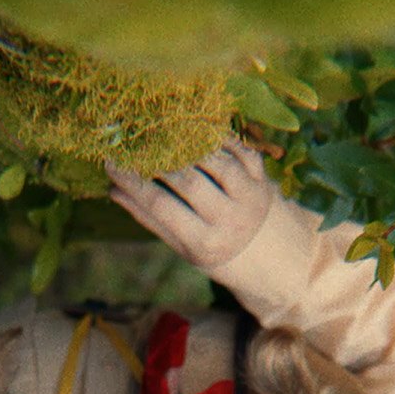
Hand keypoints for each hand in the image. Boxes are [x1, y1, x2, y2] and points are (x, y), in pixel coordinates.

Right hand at [107, 140, 276, 269]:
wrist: (283, 262)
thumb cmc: (225, 256)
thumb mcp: (188, 249)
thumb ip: (153, 220)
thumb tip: (113, 192)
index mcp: (206, 244)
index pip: (162, 207)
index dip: (133, 183)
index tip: (111, 163)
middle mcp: (231, 221)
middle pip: (189, 182)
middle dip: (158, 161)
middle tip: (135, 144)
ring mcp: (251, 198)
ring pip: (216, 163)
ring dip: (188, 146)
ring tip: (163, 135)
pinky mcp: (264, 179)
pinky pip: (241, 151)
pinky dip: (220, 139)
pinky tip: (198, 131)